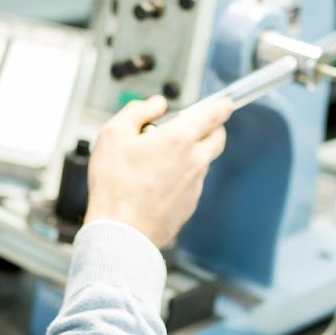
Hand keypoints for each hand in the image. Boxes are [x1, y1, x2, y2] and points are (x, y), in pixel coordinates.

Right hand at [85, 95, 231, 248]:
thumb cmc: (115, 186)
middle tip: (190, 127)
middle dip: (210, 128)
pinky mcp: (191, 204)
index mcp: (180, 139)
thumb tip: (156, 104)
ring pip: (204, 161)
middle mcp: (195, 161)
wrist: (121, 231)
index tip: (222, 103)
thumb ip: (137, 111)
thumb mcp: (113, 134)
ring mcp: (195, 185)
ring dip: (192, 154)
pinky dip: (182, 177)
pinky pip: (193, 183)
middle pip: (218, 137)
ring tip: (160, 159)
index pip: (215, 114)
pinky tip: (157, 183)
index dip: (221, 105)